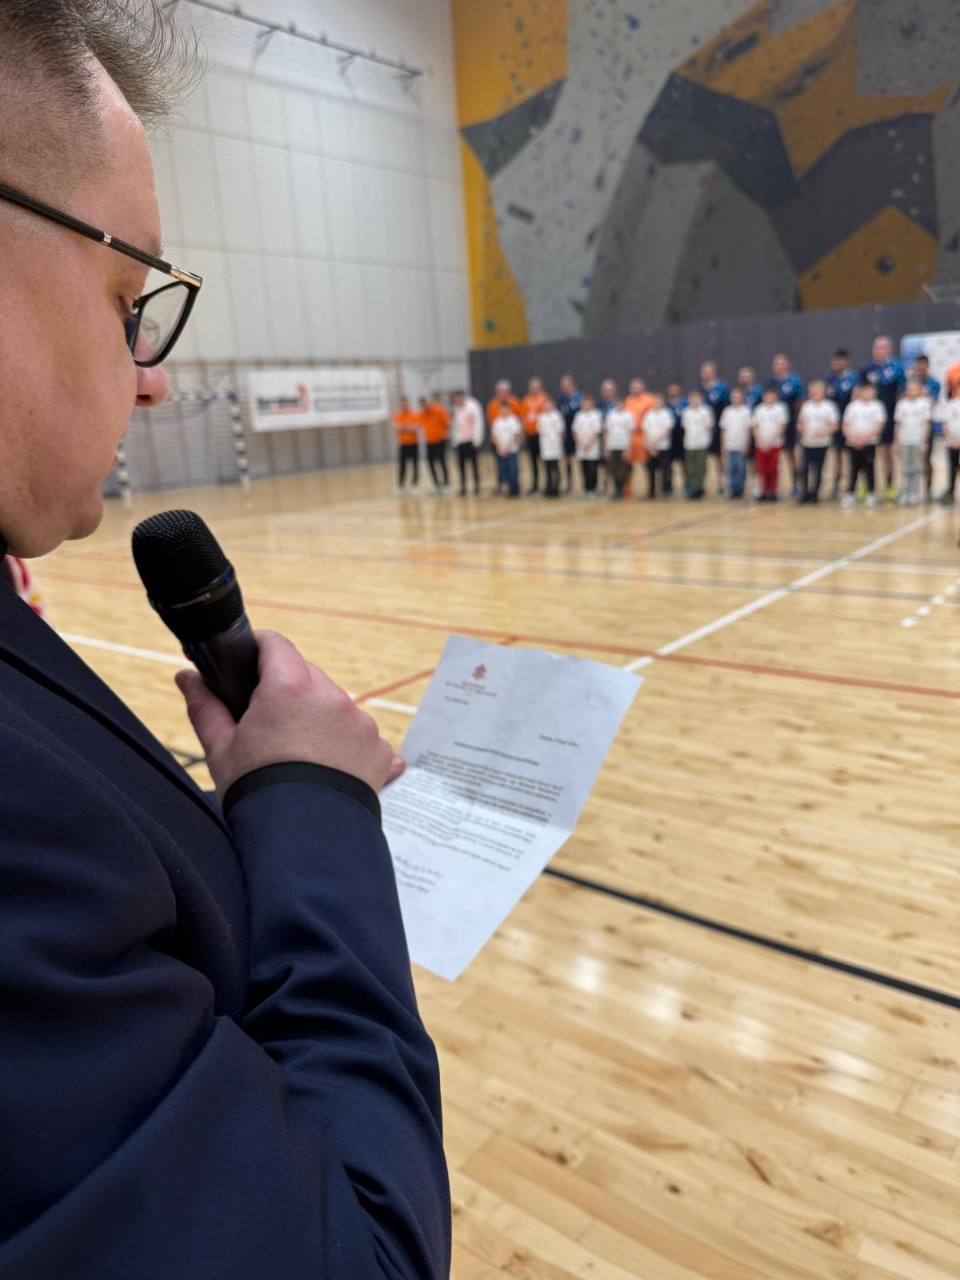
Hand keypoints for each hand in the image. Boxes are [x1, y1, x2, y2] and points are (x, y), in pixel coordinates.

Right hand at [176, 630, 405, 799]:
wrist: (304, 842)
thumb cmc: (257, 793)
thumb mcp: (220, 749)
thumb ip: (204, 705)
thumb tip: (186, 676)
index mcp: (289, 687)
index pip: (274, 644)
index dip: (258, 650)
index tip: (247, 663)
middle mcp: (331, 696)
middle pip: (306, 675)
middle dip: (287, 691)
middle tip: (268, 724)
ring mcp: (361, 723)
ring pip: (335, 705)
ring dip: (319, 718)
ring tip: (299, 755)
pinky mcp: (380, 750)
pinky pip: (361, 737)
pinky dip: (346, 747)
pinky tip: (329, 770)